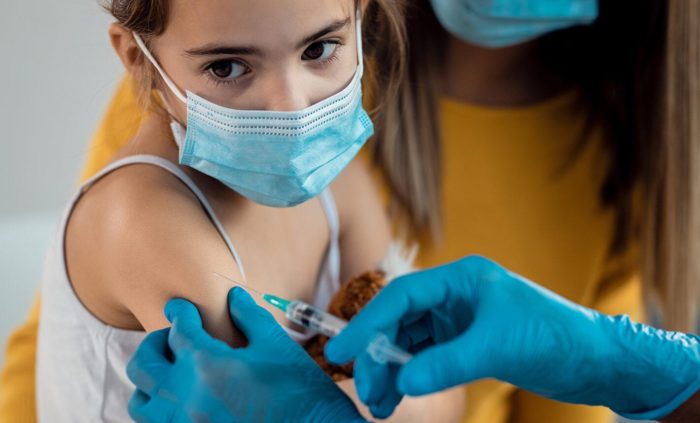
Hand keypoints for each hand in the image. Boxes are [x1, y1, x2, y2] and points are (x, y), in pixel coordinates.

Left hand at [127, 287, 365, 422]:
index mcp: (208, 366)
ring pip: (140, 402)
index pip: (179, 330)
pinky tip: (184, 399)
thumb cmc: (301, 391)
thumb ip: (249, 316)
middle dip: (154, 343)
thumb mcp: (276, 345)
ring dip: (150, 381)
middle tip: (174, 337)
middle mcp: (187, 398)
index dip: (180, 312)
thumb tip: (233, 296)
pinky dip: (161, 409)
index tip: (180, 308)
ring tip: (172, 372)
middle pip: (144, 363)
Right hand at [326, 256, 699, 419]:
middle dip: (379, 356)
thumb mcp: (497, 347)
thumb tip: (401, 382)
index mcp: (461, 279)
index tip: (340, 351)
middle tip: (366, 390)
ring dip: (392, 372)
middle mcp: (455, 296)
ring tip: (379, 405)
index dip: (367, 322)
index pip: (401, 295)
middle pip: (400, 322)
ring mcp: (460, 321)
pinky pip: (427, 359)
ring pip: (410, 343)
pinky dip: (411, 378)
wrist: (596, 360)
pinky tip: (398, 398)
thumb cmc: (554, 337)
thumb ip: (446, 363)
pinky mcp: (467, 344)